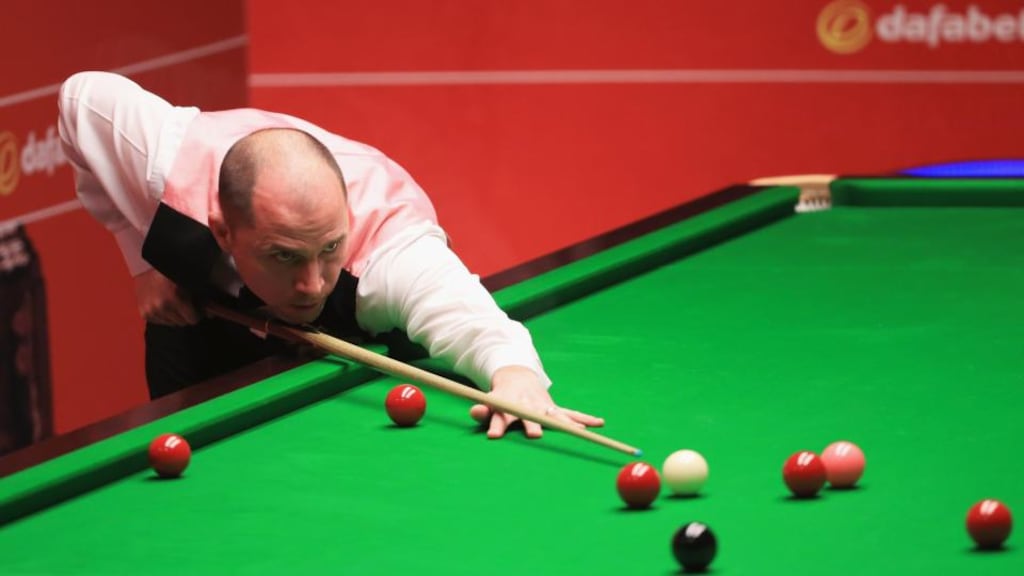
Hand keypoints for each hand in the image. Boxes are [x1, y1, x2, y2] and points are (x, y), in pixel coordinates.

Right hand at [133, 268, 199, 325]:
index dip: (196, 313)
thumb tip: (212, 314)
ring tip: (173, 302)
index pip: (192, 319)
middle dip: (185, 314)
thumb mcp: (190, 283)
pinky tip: (163, 305)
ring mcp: (150, 310)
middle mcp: (161, 306)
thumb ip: (202, 299)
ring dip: (174, 315)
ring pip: (171, 323)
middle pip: (181, 322)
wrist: (148, 267)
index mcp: (174, 298)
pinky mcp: (143, 312)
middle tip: (184, 304)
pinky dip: (163, 316)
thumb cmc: (173, 273)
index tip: (196, 307)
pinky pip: (159, 322)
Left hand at [468, 366, 604, 438]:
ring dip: (565, 423)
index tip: (493, 436)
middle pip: (531, 417)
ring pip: (555, 415)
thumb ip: (482, 411)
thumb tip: (475, 412)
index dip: (497, 426)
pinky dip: (584, 418)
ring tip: (577, 432)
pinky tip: (598, 423)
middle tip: (534, 435)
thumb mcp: (489, 403)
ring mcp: (543, 407)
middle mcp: (528, 407)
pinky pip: (570, 414)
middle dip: (533, 426)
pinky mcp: (554, 408)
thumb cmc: (501, 399)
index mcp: (509, 406)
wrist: (517, 378)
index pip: (501, 416)